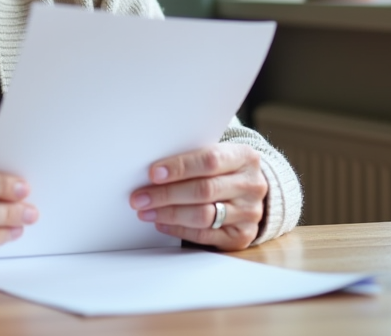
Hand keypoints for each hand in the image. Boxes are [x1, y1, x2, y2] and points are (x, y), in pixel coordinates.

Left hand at [129, 144, 266, 250]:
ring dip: (169, 214)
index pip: (210, 160)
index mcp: (245, 157)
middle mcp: (251, 185)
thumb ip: (192, 159)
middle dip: (166, 194)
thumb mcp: (217, 155)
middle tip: (140, 198)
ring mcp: (249, 213)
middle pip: (204, 190)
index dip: (179, 167)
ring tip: (146, 211)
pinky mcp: (242, 236)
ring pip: (203, 215)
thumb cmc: (222, 169)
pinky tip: (161, 223)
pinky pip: (205, 234)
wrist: (249, 191)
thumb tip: (152, 172)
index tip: (153, 174)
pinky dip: (179, 229)